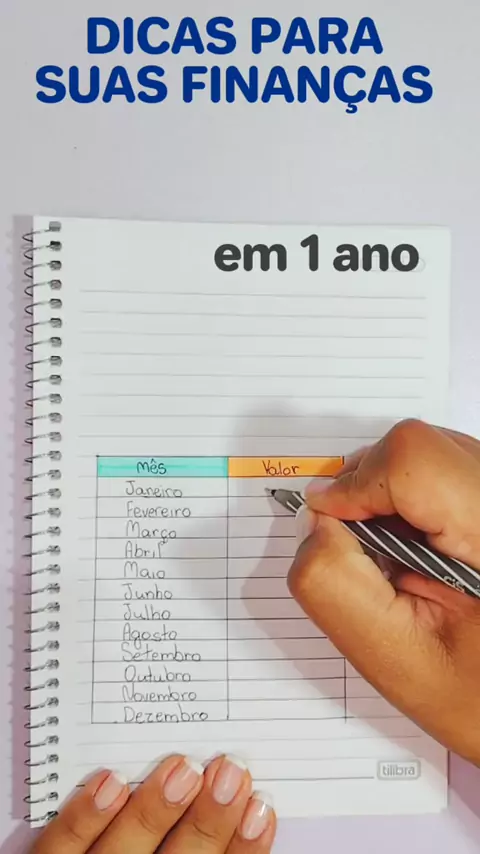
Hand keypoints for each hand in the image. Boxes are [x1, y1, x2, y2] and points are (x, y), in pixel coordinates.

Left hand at [30, 755, 274, 853]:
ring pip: (122, 852)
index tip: (260, 808)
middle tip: (229, 774)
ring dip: (155, 810)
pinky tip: (112, 782)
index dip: (242, 849)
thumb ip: (201, 850)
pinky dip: (85, 817)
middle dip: (207, 821)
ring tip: (183, 768)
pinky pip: (61, 848)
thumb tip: (246, 808)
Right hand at [288, 419, 479, 763]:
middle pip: (419, 447)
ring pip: (429, 449)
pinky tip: (428, 545)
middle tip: (378, 553)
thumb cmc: (479, 699)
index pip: (416, 461)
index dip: (358, 485)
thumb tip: (316, 516)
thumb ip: (332, 580)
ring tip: (406, 554)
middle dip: (370, 491)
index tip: (335, 523)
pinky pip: (445, 463)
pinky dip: (417, 495)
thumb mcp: (392, 657)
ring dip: (393, 493)